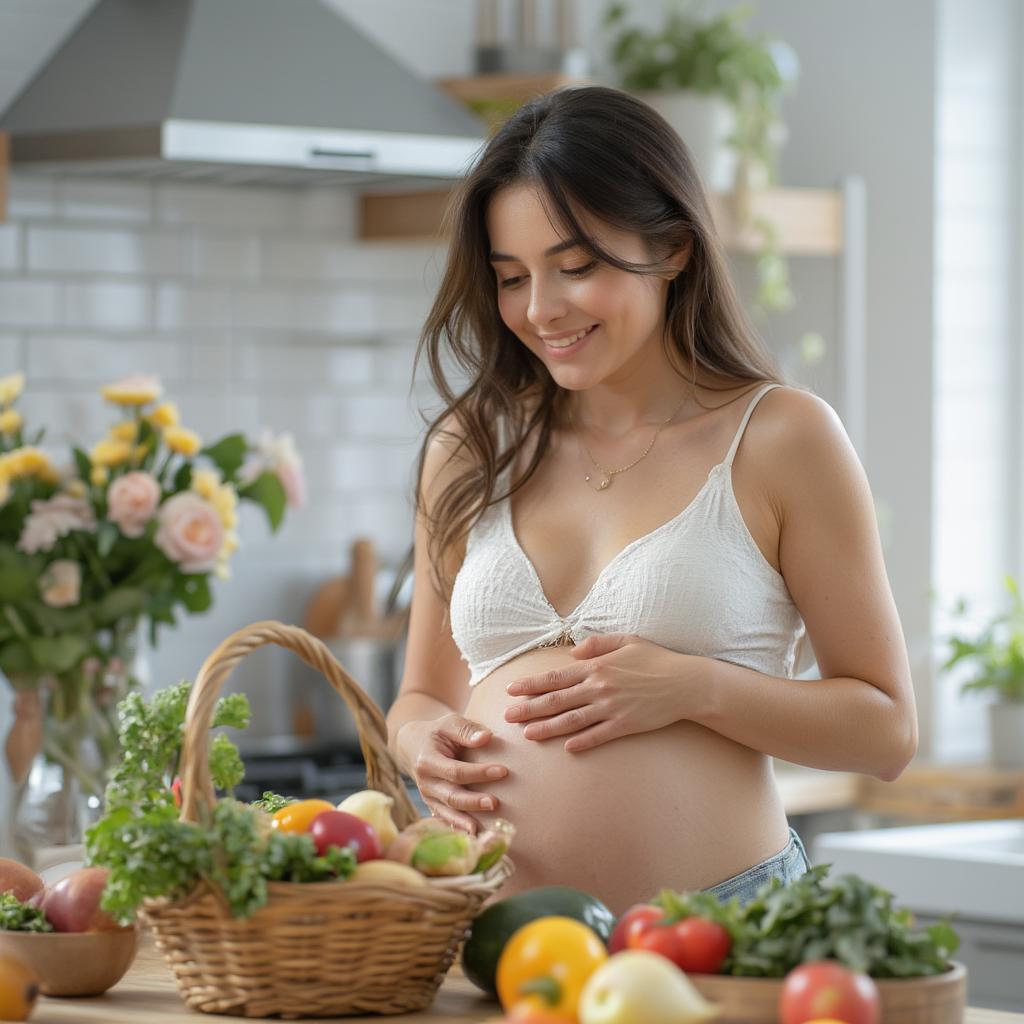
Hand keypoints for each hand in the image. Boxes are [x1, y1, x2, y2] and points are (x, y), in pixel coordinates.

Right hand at [397, 714, 507, 834]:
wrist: (413, 746)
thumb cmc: (437, 733)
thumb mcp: (448, 723)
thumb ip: (466, 729)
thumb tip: (486, 738)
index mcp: (427, 761)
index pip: (456, 771)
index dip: (479, 773)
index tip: (503, 771)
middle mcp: (425, 783)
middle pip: (451, 796)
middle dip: (473, 801)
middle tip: (495, 803)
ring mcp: (427, 797)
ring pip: (448, 812)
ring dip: (467, 820)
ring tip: (487, 826)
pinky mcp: (432, 806)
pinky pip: (446, 820)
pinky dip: (459, 828)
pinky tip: (474, 837)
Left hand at [504, 633, 691, 752]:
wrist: (686, 683)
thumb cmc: (656, 659)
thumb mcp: (627, 640)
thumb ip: (597, 644)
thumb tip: (573, 652)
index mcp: (597, 666)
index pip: (556, 677)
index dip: (531, 685)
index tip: (511, 690)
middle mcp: (600, 687)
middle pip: (557, 700)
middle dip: (529, 708)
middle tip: (507, 717)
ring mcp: (612, 708)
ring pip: (572, 720)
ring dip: (548, 728)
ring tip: (528, 734)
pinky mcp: (626, 725)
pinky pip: (599, 735)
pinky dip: (582, 742)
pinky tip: (566, 748)